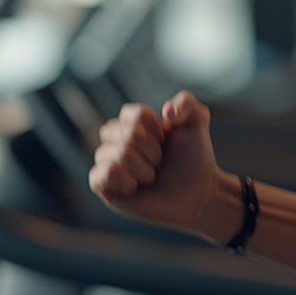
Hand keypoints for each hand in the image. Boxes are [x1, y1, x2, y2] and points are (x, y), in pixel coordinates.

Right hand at [88, 91, 218, 233]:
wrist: (197, 192)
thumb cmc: (193, 158)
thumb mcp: (197, 122)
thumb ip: (186, 102)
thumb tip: (167, 111)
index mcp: (135, 123)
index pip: (131, 114)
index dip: (153, 127)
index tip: (166, 138)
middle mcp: (117, 141)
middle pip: (123, 133)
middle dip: (151, 149)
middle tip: (161, 161)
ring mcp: (109, 163)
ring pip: (115, 154)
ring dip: (143, 168)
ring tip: (151, 176)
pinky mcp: (104, 187)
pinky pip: (99, 175)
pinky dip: (124, 180)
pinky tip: (135, 187)